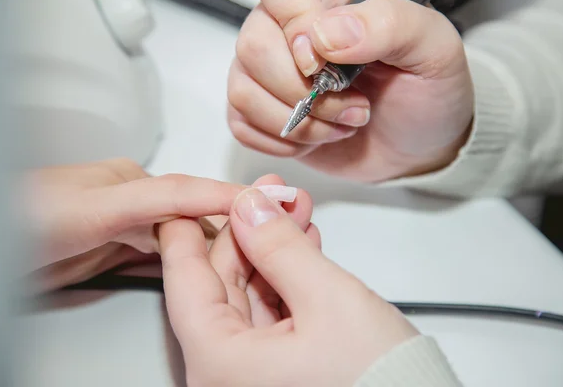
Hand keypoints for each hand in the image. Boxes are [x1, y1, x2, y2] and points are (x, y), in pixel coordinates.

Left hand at [22, 158, 245, 291]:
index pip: (190, 192)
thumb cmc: (26, 216)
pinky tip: (196, 269)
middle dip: (226, 227)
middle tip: (264, 239)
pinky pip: (156, 255)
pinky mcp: (112, 249)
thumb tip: (200, 207)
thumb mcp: (95, 208)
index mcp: (128, 181)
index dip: (228, 198)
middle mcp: (130, 201)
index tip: (269, 203)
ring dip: (206, 247)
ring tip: (243, 257)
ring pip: (176, 238)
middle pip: (188, 217)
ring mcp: (122, 226)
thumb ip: (153, 203)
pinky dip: (180, 261)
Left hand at [159, 176, 418, 385]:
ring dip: (272, 250)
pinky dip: (285, 279)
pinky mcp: (277, 371)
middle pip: (220, 285)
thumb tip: (249, 209)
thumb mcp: (328, 298)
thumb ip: (281, 247)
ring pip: (248, 294)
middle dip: (249, 232)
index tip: (186, 198)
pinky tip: (302, 247)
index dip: (187, 231)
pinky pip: (269, 313)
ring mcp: (251, 374)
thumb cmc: (378, 384)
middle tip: (270, 194)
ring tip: (294, 211)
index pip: (183, 282)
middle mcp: (226, 375)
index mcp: (221, 363)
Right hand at [228, 0, 473, 181]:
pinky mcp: (262, 111)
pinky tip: (317, 137)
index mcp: (329, 0)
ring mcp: (271, 71)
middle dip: (306, 93)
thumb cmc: (425, 94)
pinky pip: (241, 123)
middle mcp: (290, 30)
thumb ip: (388, 25)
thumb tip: (325, 34)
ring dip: (299, 123)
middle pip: (254, 46)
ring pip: (244, 89)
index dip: (293, 25)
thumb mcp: (433, 50)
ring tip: (341, 125)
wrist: (417, 148)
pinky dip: (282, 141)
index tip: (323, 63)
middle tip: (354, 107)